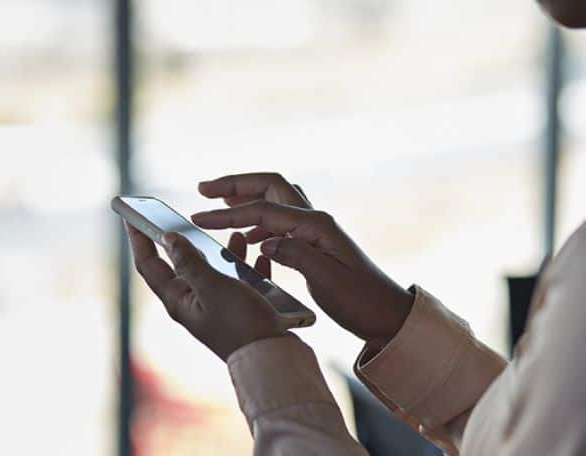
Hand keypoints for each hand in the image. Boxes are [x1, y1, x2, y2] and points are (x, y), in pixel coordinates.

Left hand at [125, 223, 285, 360]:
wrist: (273, 359)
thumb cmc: (241, 325)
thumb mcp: (213, 287)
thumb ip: (190, 262)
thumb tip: (167, 238)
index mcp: (178, 300)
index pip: (149, 265)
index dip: (138, 239)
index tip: (131, 216)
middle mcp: (193, 303)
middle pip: (181, 265)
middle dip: (184, 240)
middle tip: (180, 217)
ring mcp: (216, 307)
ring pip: (214, 270)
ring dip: (223, 251)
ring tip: (236, 235)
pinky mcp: (239, 309)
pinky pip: (239, 281)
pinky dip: (247, 266)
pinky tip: (259, 257)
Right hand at [194, 173, 413, 349]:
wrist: (387, 315)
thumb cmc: (361, 301)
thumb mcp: (327, 281)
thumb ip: (296, 255)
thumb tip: (265, 240)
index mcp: (316, 226)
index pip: (263, 210)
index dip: (228, 213)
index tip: (198, 217)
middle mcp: (316, 220)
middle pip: (270, 186)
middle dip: (236, 184)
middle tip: (204, 189)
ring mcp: (316, 229)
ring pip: (275, 200)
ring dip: (246, 197)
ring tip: (218, 203)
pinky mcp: (315, 243)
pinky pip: (281, 220)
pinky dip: (259, 220)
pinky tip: (248, 237)